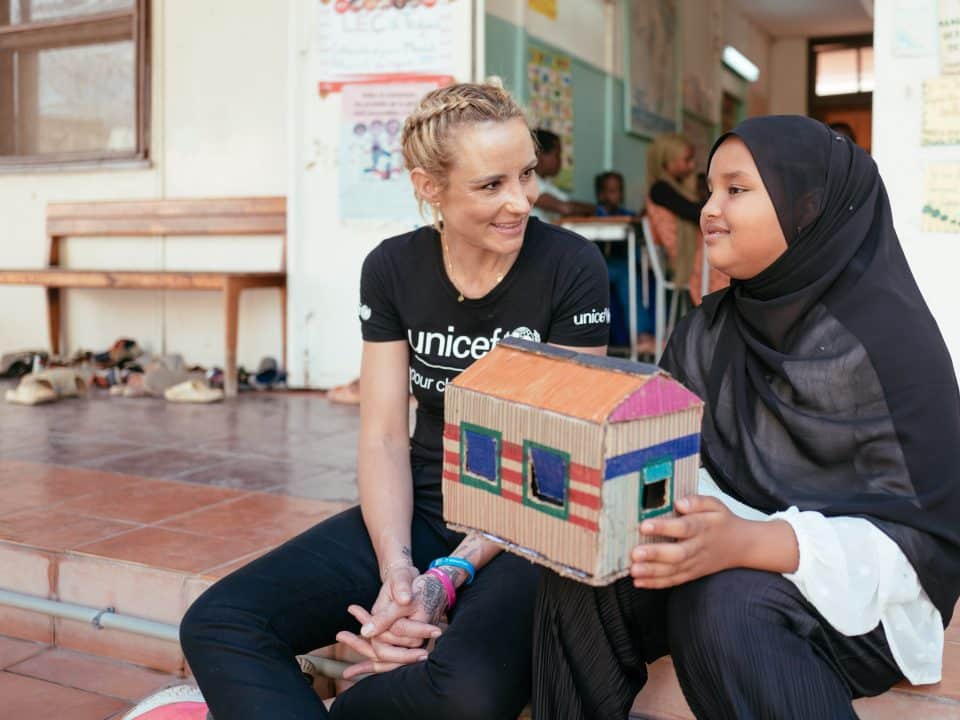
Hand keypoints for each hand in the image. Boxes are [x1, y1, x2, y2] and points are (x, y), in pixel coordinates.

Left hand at [337, 570, 446, 678]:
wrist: (438, 587)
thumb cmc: (422, 590)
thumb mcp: (402, 602)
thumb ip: (385, 618)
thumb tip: (364, 632)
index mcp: (416, 635)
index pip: (385, 640)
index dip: (369, 627)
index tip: (353, 610)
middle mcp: (414, 645)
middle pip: (382, 652)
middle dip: (359, 644)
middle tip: (340, 634)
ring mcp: (410, 646)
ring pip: (382, 654)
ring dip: (361, 647)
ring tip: (341, 637)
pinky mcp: (406, 644)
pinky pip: (386, 654)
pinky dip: (369, 656)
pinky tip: (354, 663)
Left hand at [630, 495, 748, 588]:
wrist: (742, 545)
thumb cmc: (721, 521)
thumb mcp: (714, 504)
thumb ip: (697, 501)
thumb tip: (680, 502)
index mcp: (704, 526)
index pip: (684, 527)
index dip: (664, 527)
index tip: (644, 525)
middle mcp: (699, 547)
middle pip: (677, 553)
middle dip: (655, 555)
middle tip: (635, 553)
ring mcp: (696, 563)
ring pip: (674, 571)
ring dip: (652, 572)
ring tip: (633, 571)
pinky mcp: (692, 574)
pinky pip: (674, 581)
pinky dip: (656, 583)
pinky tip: (639, 582)